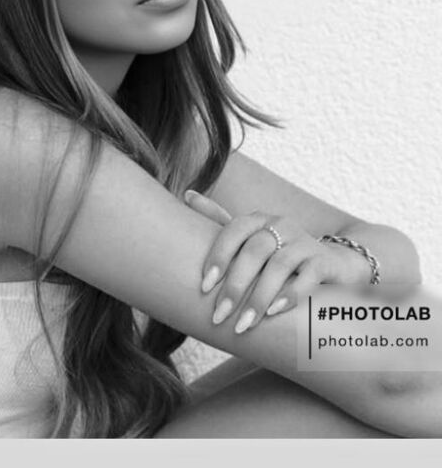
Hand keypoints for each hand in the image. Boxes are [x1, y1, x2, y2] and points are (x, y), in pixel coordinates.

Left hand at [184, 189, 364, 333]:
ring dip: (259, 297)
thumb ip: (219, 220)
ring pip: (279, 266)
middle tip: (219, 315)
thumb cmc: (279, 254)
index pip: (233, 230)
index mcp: (257, 220)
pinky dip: (290, 294)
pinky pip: (308, 276)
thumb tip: (187, 194)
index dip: (218, 256)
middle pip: (254, 251)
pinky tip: (274, 313)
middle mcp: (280, 225)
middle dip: (235, 285)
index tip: (204, 286)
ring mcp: (304, 241)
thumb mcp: (250, 238)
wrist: (332, 263)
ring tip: (244, 324)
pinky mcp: (324, 260)